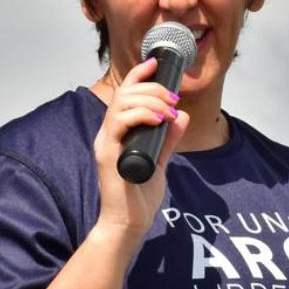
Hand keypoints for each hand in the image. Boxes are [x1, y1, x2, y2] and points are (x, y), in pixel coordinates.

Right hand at [93, 58, 190, 234]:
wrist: (128, 224)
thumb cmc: (138, 196)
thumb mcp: (160, 160)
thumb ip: (169, 138)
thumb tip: (181, 116)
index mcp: (119, 131)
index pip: (125, 92)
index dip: (139, 74)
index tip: (156, 64)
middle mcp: (109, 133)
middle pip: (125, 92)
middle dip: (153, 88)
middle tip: (173, 99)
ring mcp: (107, 142)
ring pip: (122, 103)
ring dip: (150, 100)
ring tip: (169, 111)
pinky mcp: (108, 155)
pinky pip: (119, 123)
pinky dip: (140, 115)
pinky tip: (159, 120)